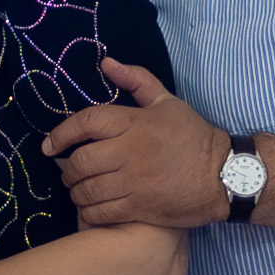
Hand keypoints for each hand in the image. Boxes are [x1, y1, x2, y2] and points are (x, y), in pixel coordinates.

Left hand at [42, 58, 231, 229]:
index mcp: (134, 123)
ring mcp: (134, 182)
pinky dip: (88, 211)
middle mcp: (130, 151)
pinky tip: (91, 206)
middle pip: (80, 160)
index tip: (49, 145)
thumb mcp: (167, 102)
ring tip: (79, 189)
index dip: (61, 134)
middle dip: (67, 168)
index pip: (86, 123)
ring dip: (75, 191)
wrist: (225, 176)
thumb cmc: (193, 137)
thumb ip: (136, 80)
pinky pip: (99, 212)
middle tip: (68, 170)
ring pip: (86, 189)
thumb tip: (105, 63)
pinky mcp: (139, 208)